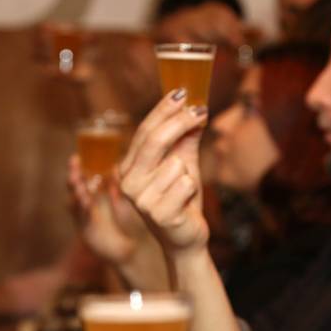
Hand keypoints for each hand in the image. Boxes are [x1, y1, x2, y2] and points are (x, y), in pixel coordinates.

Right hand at [68, 155, 147, 264]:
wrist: (133, 246)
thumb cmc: (131, 221)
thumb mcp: (126, 200)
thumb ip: (118, 185)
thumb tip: (115, 166)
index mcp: (95, 193)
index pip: (83, 177)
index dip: (77, 167)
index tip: (76, 156)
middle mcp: (86, 203)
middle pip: (74, 187)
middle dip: (73, 176)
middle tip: (74, 165)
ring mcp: (84, 217)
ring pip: (75, 202)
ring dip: (75, 192)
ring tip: (77, 182)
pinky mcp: (85, 230)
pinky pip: (82, 218)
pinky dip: (83, 209)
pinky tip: (86, 202)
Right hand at [118, 91, 209, 254]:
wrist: (186, 237)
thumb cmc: (182, 199)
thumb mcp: (185, 164)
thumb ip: (186, 139)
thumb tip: (196, 109)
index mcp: (130, 167)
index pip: (145, 131)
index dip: (164, 110)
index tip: (183, 92)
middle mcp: (129, 181)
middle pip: (155, 141)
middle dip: (180, 122)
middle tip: (200, 110)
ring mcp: (141, 199)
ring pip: (176, 164)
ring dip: (189, 173)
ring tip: (185, 189)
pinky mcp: (158, 214)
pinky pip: (185, 184)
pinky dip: (193, 189)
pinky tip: (186, 203)